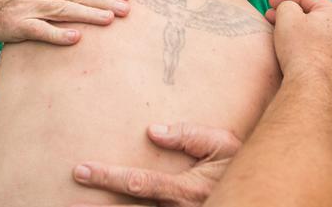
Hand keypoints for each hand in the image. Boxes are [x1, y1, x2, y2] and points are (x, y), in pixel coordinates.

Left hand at [71, 123, 240, 206]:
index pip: (139, 183)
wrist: (259, 187)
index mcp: (184, 189)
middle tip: (72, 193)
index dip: (108, 177)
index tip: (82, 170)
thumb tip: (154, 131)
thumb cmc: (238, 162)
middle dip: (99, 203)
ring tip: (81, 204)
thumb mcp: (222, 143)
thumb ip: (189, 135)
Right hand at [265, 0, 331, 99]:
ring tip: (285, 38)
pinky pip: (324, 53)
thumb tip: (289, 9)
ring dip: (303, 33)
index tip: (270, 2)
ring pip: (321, 36)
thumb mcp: (287, 18)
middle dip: (293, 16)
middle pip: (315, 16)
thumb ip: (286, 5)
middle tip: (273, 19)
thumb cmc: (300, 50)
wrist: (313, 89)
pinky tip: (300, 56)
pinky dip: (311, 50)